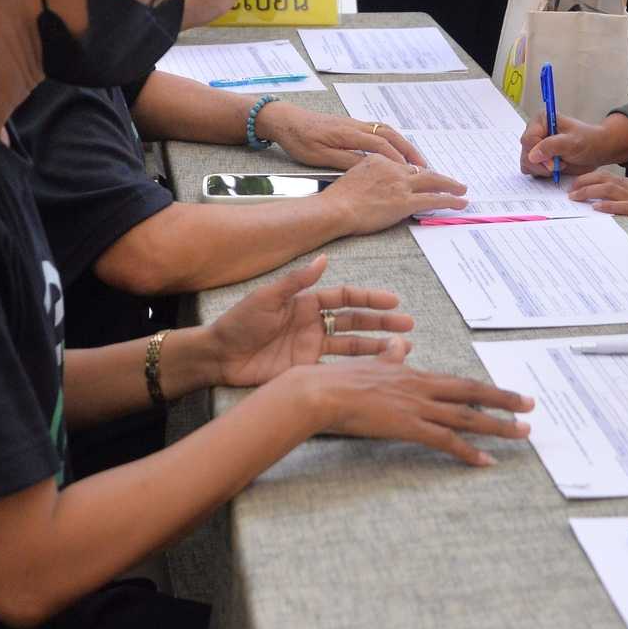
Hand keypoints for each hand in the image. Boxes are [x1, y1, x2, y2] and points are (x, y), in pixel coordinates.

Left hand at [209, 256, 414, 387]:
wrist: (219, 356)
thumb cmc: (238, 322)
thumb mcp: (267, 298)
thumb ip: (297, 281)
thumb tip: (325, 258)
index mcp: (306, 302)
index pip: (345, 298)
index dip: (369, 298)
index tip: (392, 301)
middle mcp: (313, 323)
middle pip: (355, 321)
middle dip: (382, 322)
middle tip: (408, 325)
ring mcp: (311, 347)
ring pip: (351, 345)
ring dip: (376, 346)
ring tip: (402, 348)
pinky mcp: (305, 369)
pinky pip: (336, 367)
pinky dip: (355, 369)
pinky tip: (374, 370)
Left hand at [258, 101, 428, 168]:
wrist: (285, 119)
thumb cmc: (299, 139)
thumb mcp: (319, 156)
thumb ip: (345, 161)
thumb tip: (369, 169)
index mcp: (348, 134)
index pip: (381, 146)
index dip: (398, 159)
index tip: (412, 172)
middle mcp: (356, 126)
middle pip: (390, 135)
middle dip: (409, 151)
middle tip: (424, 166)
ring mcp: (354, 124)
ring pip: (386, 131)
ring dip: (403, 144)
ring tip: (415, 159)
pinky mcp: (351, 125)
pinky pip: (379, 130)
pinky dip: (393, 140)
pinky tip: (395, 149)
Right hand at [297, 339, 533, 466]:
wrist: (322, 391)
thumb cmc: (338, 380)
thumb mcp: (370, 364)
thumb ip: (390, 358)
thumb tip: (401, 346)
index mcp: (413, 373)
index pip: (457, 382)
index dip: (482, 388)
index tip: (504, 393)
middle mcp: (422, 387)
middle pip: (472, 393)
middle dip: (504, 399)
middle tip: (530, 405)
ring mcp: (418, 407)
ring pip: (467, 417)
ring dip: (498, 426)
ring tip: (522, 432)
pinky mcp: (409, 426)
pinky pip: (447, 441)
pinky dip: (469, 452)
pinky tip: (486, 461)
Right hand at [321, 155, 467, 229]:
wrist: (335, 208)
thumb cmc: (338, 198)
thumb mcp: (353, 176)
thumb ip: (369, 176)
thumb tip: (378, 184)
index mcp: (379, 160)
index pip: (404, 166)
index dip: (417, 174)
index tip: (425, 177)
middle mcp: (393, 169)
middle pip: (423, 170)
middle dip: (441, 176)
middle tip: (454, 181)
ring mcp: (400, 185)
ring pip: (433, 182)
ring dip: (450, 186)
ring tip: (462, 189)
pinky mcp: (405, 201)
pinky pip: (434, 199)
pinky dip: (450, 201)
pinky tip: (460, 202)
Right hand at [520, 112, 627, 178]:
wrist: (597, 150)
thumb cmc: (588, 141)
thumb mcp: (572, 142)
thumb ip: (551, 146)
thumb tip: (532, 155)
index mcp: (541, 120)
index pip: (528, 139)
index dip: (538, 153)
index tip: (553, 164)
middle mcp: (535, 132)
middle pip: (525, 152)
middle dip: (541, 164)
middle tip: (558, 166)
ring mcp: (536, 146)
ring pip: (526, 163)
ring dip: (542, 169)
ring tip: (559, 165)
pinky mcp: (539, 159)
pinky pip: (531, 170)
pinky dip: (542, 173)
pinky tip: (556, 170)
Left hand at [568, 172, 627, 255]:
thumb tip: (625, 219)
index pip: (614, 179)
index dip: (594, 180)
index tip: (580, 184)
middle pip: (608, 179)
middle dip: (586, 181)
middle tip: (570, 188)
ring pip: (611, 189)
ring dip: (590, 192)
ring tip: (574, 196)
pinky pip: (624, 208)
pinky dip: (608, 207)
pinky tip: (595, 209)